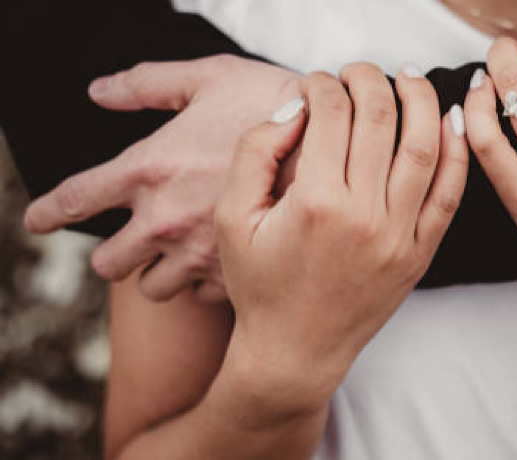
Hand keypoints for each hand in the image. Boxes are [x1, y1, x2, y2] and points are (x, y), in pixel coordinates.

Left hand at [23, 55, 304, 302]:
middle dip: (114, 255)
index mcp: (149, 170)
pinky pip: (203, 295)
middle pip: (109, 264)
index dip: (48, 212)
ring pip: (153, 289)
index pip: (74, 199)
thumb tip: (101, 92)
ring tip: (178, 257)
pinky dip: (205, 282)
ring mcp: (200, 253)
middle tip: (131, 243)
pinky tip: (221, 262)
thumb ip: (148, 83)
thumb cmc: (272, 101)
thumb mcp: (208, 77)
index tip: (37, 222)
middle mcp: (165, 220)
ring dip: (158, 274)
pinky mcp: (236, 273)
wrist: (336, 145)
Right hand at [214, 66, 467, 415]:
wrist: (296, 350)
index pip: (332, 113)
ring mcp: (400, 234)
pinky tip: (452, 121)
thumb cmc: (260, 285)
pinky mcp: (421, 252)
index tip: (316, 83)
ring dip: (420, 101)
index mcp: (315, 202)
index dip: (323, 84)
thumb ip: (255, 153)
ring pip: (425, 146)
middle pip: (381, 118)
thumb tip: (296, 108)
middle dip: (369, 79)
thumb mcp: (233, 218)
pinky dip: (458, 152)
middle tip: (357, 71)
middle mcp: (364, 215)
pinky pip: (451, 193)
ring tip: (408, 78)